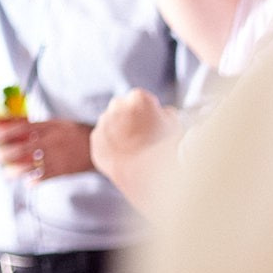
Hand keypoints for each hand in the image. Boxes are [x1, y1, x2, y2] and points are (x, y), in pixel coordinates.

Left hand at [0, 116, 94, 179]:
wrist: (100, 147)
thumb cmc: (76, 133)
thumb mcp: (58, 123)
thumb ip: (39, 125)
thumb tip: (15, 123)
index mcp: (50, 127)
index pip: (24, 128)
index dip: (8, 131)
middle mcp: (52, 142)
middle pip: (24, 148)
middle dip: (7, 153)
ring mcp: (57, 157)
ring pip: (33, 165)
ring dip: (17, 170)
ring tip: (6, 173)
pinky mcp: (63, 170)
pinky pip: (46, 176)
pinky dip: (35, 180)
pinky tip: (28, 183)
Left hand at [91, 88, 183, 209]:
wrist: (146, 175)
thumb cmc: (165, 150)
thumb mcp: (176, 127)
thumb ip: (167, 115)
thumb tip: (163, 113)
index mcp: (139, 98)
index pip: (142, 100)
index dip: (149, 112)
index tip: (154, 124)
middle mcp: (117, 105)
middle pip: (123, 107)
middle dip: (130, 117)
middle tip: (143, 136)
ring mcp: (104, 122)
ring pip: (111, 122)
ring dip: (119, 130)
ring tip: (135, 148)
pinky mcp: (95, 139)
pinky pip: (103, 138)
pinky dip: (111, 145)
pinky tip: (125, 156)